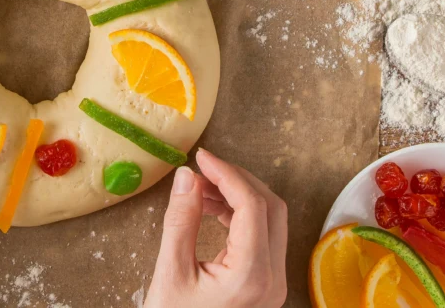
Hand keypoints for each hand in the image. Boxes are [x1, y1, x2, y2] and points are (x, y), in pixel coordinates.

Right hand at [145, 150, 287, 307]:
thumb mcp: (170, 272)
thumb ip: (181, 220)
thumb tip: (187, 177)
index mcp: (252, 275)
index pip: (252, 205)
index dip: (228, 173)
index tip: (201, 158)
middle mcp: (273, 279)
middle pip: (271, 208)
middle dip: (237, 180)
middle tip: (203, 169)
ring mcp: (273, 284)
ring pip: (270, 221)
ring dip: (239, 196)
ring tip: (199, 189)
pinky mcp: (265, 286)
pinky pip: (262, 238)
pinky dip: (240, 216)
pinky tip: (211, 210)